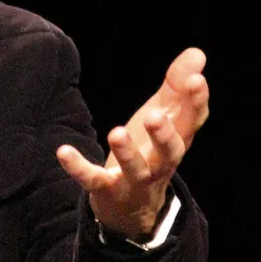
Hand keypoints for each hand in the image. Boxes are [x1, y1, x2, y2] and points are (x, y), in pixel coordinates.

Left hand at [56, 47, 208, 240]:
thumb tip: (197, 53)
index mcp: (177, 141)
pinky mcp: (107, 190)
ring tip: (116, 132)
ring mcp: (134, 180)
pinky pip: (93, 180)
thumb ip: (177, 87)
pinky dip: (78, 168)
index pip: (192, 122)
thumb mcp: (164, 117)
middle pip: (171, 152)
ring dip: (127, 153)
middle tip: (155, 115)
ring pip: (135, 169)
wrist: (133, 208)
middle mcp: (160, 164)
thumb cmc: (151, 151)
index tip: (196, 80)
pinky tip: (63, 151)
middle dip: (164, 135)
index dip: (196, 102)